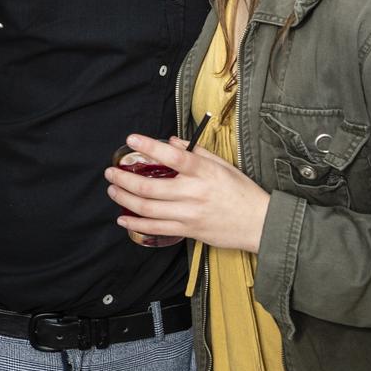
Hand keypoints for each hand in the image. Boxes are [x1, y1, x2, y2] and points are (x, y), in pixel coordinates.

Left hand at [105, 134, 269, 251]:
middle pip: (151, 187)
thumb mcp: (223, 164)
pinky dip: (136, 224)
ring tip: (112, 189)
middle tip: (111, 171)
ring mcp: (189, 214)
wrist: (259, 224)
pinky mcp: (188, 231)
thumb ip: (196, 151)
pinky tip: (123, 217)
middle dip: (125, 179)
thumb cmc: (242, 191)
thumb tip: (172, 141)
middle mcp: (194, 193)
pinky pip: (156, 229)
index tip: (131, 139)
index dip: (149, 147)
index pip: (172, 156)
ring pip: (149, 209)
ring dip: (125, 199)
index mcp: (204, 172)